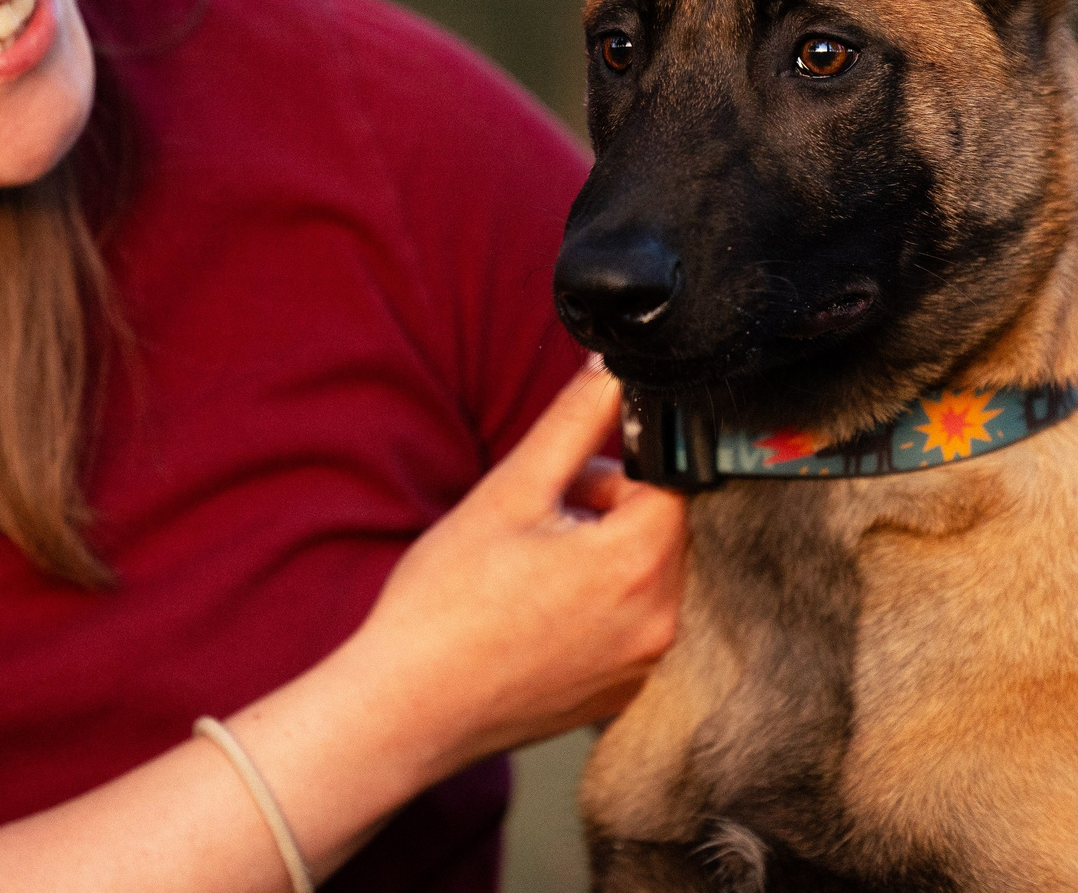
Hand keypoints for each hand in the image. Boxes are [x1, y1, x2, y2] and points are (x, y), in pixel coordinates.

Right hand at [338, 362, 686, 781]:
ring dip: (601, 556)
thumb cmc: (445, 604)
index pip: (670, 478)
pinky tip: (536, 612)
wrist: (406, 707)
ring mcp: (643, 666)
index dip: (616, 465)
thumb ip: (573, 422)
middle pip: (661, 527)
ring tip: (529, 569)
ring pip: (645, 574)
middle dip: (607, 509)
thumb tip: (611, 371)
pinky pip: (630, 624)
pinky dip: (596, 606)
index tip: (566, 478)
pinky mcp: (622, 694)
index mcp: (638, 563)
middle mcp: (659, 621)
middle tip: (535, 522)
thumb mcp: (508, 492)